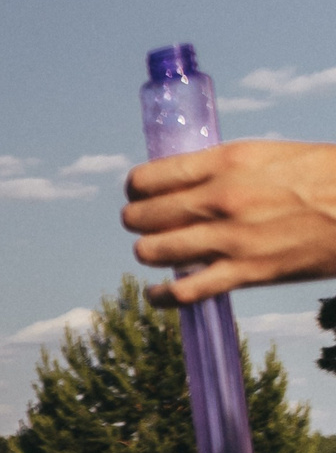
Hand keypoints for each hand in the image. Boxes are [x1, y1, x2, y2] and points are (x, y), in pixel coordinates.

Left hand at [121, 140, 335, 303]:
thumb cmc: (324, 176)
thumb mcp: (269, 156)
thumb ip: (224, 168)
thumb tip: (186, 181)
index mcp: (226, 162)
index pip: (147, 178)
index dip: (136, 189)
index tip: (140, 194)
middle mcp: (221, 198)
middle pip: (141, 216)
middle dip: (139, 221)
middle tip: (147, 224)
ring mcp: (231, 238)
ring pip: (152, 251)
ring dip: (149, 252)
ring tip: (157, 251)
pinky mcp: (247, 272)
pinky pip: (184, 292)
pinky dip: (162, 296)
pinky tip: (157, 294)